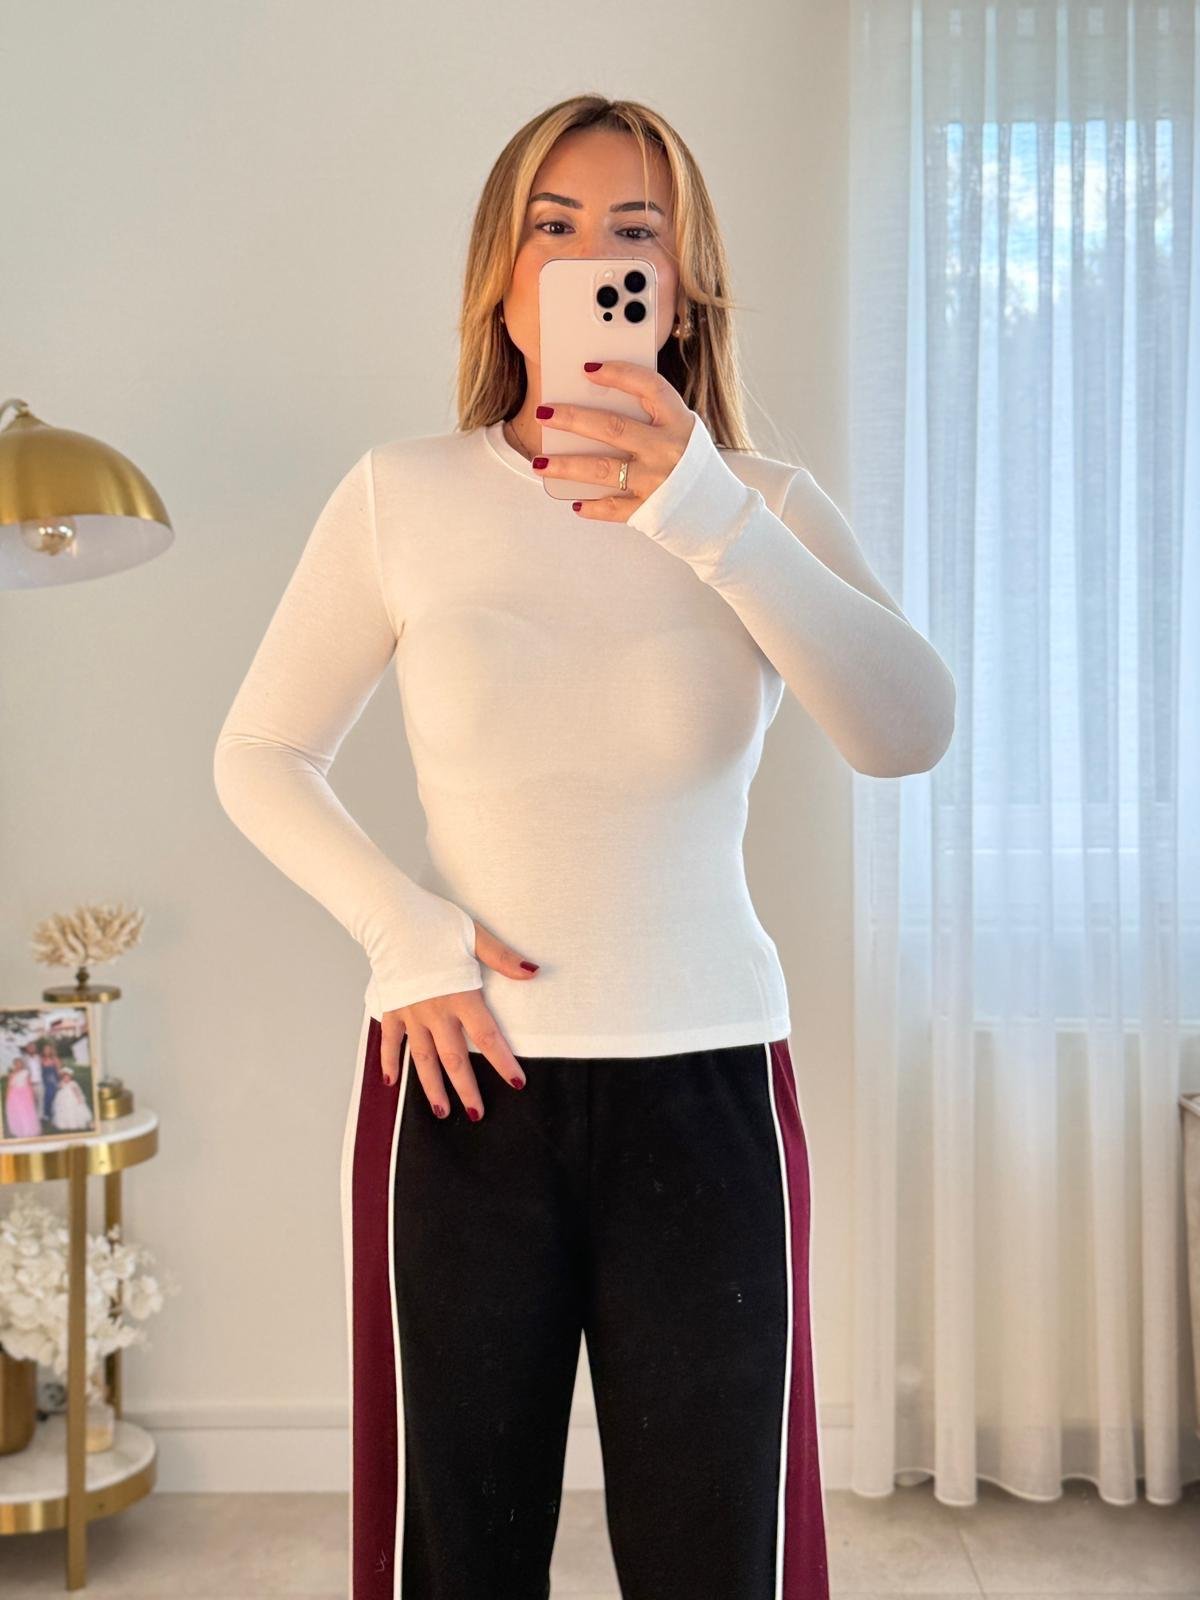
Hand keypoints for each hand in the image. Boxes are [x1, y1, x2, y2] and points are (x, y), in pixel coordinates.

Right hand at [379, 919, 537, 1119]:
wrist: (389, 917)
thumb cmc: (433, 923)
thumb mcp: (474, 936)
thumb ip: (503, 958)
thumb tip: (533, 972)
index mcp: (460, 996)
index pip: (487, 1036)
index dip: (503, 1062)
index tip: (516, 1083)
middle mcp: (435, 1012)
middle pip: (454, 1059)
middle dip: (466, 1089)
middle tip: (476, 1114)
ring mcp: (410, 1013)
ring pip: (422, 1058)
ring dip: (432, 1087)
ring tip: (441, 1110)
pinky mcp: (391, 1008)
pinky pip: (390, 1042)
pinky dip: (389, 1062)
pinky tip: (392, 1082)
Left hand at [534, 361, 695, 521]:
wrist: (721, 514)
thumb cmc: (693, 465)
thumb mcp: (683, 432)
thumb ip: (652, 418)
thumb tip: (596, 403)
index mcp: (679, 422)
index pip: (649, 387)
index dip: (619, 374)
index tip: (588, 368)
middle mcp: (668, 450)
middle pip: (612, 427)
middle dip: (573, 419)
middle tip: (543, 413)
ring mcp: (658, 482)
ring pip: (603, 470)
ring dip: (567, 466)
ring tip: (539, 463)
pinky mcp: (650, 512)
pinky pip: (613, 508)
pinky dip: (592, 507)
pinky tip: (574, 503)